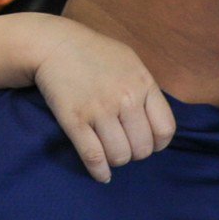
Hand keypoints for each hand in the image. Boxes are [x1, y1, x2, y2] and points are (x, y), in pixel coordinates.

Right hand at [31, 18, 175, 183]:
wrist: (53, 44)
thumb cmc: (94, 53)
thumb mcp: (129, 62)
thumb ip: (145, 89)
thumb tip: (155, 121)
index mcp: (143, 83)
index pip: (165, 129)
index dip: (157, 143)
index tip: (146, 141)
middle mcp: (125, 98)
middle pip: (142, 148)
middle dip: (134, 152)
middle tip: (124, 144)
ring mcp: (99, 110)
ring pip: (120, 156)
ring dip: (116, 159)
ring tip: (110, 151)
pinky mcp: (75, 120)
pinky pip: (93, 156)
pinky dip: (99, 172)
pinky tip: (101, 174)